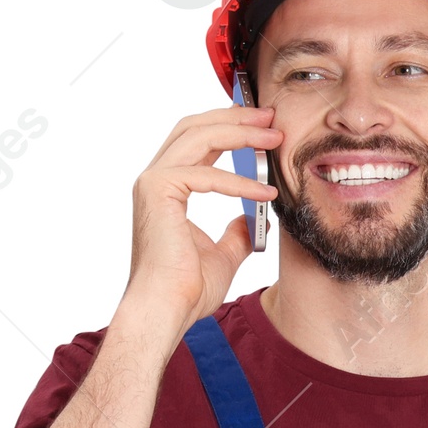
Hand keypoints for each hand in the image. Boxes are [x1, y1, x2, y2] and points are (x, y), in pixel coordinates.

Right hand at [121, 106, 282, 335]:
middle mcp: (156, 179)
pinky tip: (266, 190)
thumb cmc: (186, 290)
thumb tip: (253, 218)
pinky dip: (239, 181)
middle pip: (196, 127)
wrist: (166, 310)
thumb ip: (237, 233)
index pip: (198, 141)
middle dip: (236, 117)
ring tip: (274, 136)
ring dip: (240, 133)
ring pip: (199, 136)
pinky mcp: (157, 191)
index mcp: (167, 188)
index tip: (264, 127)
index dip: (231, 128)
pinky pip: (206, 174)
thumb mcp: (223, 256)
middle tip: (272, 117)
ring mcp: (153, 182)